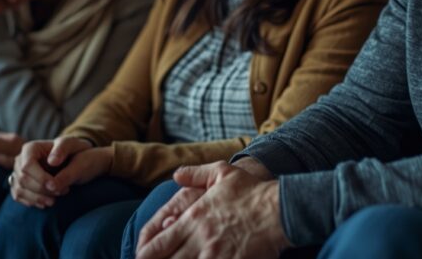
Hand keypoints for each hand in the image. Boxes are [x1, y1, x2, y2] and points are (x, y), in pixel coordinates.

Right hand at [9, 137, 112, 207]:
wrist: (77, 159)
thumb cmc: (75, 151)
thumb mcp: (73, 145)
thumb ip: (63, 152)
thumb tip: (52, 162)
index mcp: (31, 148)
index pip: (27, 166)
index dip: (40, 178)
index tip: (55, 186)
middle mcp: (21, 159)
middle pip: (23, 179)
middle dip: (41, 190)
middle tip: (62, 192)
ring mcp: (18, 172)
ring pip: (20, 190)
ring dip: (37, 198)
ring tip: (54, 200)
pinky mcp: (20, 184)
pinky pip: (19, 196)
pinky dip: (31, 201)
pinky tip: (46, 202)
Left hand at [136, 161, 289, 258]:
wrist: (280, 209)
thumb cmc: (252, 191)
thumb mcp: (222, 172)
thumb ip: (196, 173)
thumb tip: (176, 174)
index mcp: (194, 218)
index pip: (159, 244)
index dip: (145, 254)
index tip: (140, 257)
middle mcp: (200, 240)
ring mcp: (215, 256)